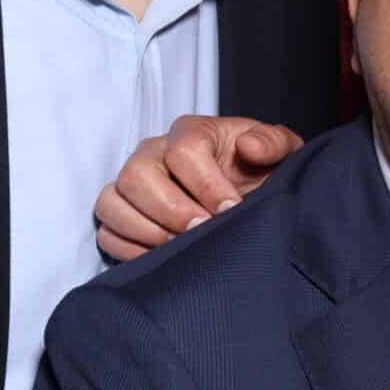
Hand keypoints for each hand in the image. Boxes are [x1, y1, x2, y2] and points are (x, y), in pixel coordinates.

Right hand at [93, 116, 302, 259]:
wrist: (254, 195)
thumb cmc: (262, 171)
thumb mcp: (283, 151)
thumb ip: (274, 143)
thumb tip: (249, 146)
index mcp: (192, 133)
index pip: (183, 149)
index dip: (205, 182)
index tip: (231, 207)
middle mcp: (153, 154)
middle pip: (137, 175)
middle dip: (172, 209)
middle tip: (203, 231)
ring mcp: (133, 185)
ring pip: (112, 202)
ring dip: (147, 230)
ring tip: (183, 246)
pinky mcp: (123, 215)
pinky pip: (107, 233)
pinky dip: (130, 249)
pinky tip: (163, 257)